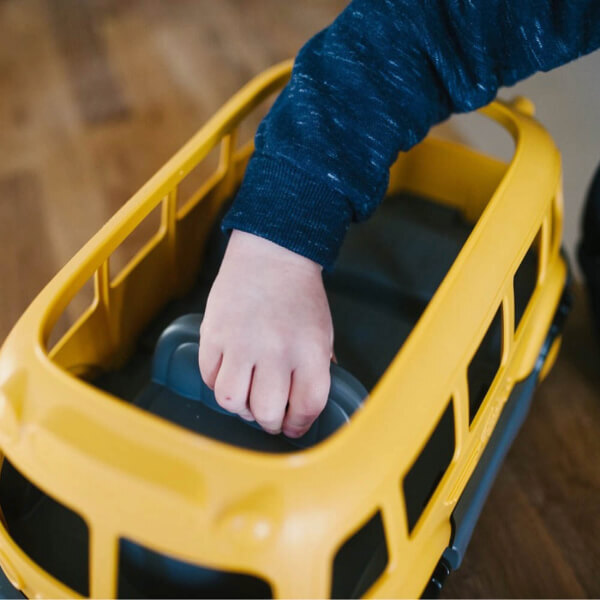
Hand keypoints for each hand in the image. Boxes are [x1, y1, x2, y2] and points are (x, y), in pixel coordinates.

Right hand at [198, 229, 333, 436]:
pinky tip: (231, 374)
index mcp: (310, 351)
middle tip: (269, 416)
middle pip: (267, 412)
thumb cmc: (300, 296)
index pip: (306, 407)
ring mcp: (241, 343)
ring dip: (241, 407)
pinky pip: (210, 378)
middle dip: (269, 422)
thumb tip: (303, 406)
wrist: (272, 254)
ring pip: (232, 401)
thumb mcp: (323, 332)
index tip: (293, 427)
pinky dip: (219, 383)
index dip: (299, 425)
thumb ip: (316, 370)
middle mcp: (275, 351)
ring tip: (247, 397)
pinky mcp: (213, 335)